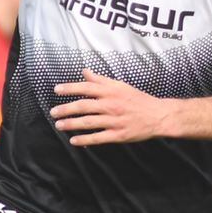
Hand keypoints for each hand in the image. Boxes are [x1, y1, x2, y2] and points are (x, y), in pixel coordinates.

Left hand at [51, 69, 172, 145]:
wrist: (158, 115)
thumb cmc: (138, 100)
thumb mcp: (120, 86)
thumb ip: (101, 80)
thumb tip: (85, 71)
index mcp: (111, 91)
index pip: (86, 87)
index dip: (70, 88)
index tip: (57, 89)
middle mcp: (111, 105)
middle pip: (84, 106)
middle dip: (66, 109)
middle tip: (53, 112)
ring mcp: (114, 121)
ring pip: (88, 122)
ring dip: (71, 124)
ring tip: (59, 125)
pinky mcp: (118, 135)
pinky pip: (98, 137)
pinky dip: (85, 139)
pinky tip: (74, 141)